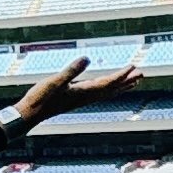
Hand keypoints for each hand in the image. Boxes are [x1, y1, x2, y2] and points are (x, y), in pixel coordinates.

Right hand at [3, 56, 142, 129]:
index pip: (108, 82)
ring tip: (132, 81)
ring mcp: (80, 99)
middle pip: (112, 89)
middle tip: (142, 73)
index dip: (121, 74)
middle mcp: (85, 97)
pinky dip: (107, 88)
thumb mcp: (54, 81)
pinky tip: (106, 86)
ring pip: (106, 92)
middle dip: (127, 81)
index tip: (134, 66)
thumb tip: (87, 58)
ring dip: (120, 86)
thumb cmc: (40, 98)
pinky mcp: (74, 98)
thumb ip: (71, 70)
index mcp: (83, 92)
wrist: (29, 114)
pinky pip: (97, 93)